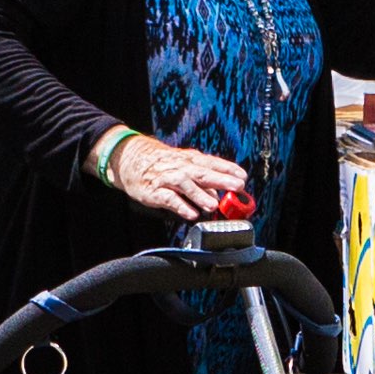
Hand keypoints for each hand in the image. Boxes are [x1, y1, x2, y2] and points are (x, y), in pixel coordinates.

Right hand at [107, 136, 250, 218]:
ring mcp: (167, 178)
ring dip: (200, 194)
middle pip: (203, 172)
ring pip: (185, 184)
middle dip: (221, 179)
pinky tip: (191, 213)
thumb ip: (202, 181)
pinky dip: (181, 205)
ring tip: (213, 205)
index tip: (242, 176)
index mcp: (190, 161)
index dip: (228, 169)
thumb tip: (218, 195)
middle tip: (237, 187)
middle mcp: (181, 167)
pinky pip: (169, 199)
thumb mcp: (184, 167)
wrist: (132, 159)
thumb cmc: (163, 165)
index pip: (212, 163)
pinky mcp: (155, 191)